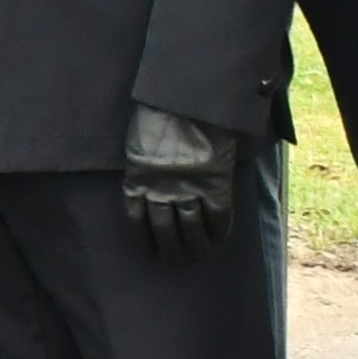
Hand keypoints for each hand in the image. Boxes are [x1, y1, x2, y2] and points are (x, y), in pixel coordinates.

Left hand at [115, 106, 243, 265]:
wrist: (186, 98)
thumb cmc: (159, 114)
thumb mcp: (138, 144)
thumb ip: (142, 170)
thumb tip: (147, 192)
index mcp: (137, 180)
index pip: (137, 222)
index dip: (146, 241)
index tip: (152, 252)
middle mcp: (160, 190)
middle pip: (165, 232)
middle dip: (172, 252)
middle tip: (179, 260)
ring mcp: (187, 188)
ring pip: (191, 230)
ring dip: (196, 247)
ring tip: (200, 255)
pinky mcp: (213, 183)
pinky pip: (218, 216)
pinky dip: (219, 230)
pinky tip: (220, 236)